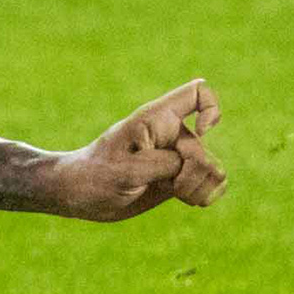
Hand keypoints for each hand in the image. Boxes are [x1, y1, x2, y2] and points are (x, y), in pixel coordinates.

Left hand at [48, 80, 226, 220]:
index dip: (211, 110)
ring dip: (202, 187)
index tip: (199, 134)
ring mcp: (177, 158)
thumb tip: (196, 164)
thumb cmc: (95, 176)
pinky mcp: (179, 179)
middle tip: (170, 187)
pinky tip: (190, 201)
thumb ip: (164, 164)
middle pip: (205, 150)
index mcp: (156, 119)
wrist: (78, 195)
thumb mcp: (126, 170)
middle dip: (194, 174)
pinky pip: (212, 183)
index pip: (198, 92)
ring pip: (215, 170)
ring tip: (178, 195)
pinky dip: (206, 194)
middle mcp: (171, 135)